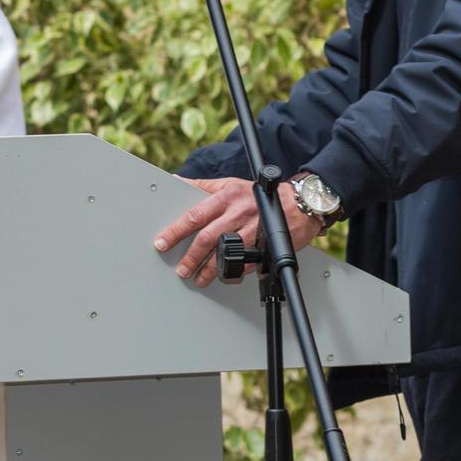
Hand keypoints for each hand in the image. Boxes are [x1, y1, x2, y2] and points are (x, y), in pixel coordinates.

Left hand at [153, 177, 322, 288]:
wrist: (298, 204)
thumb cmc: (260, 194)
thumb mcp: (229, 184)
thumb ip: (201, 186)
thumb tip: (175, 182)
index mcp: (226, 198)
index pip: (194, 215)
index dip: (176, 231)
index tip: (162, 242)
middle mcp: (237, 214)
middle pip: (208, 238)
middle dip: (191, 257)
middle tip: (181, 269)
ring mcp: (252, 231)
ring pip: (225, 253)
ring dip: (209, 269)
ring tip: (199, 278)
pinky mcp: (265, 246)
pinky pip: (246, 263)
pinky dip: (233, 272)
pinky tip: (224, 276)